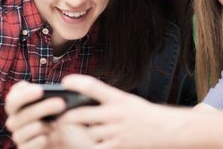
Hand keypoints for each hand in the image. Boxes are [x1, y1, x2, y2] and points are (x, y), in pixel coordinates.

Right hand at [5, 82, 93, 148]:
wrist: (65, 139)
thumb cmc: (61, 116)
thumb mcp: (58, 103)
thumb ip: (54, 95)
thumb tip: (59, 96)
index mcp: (19, 105)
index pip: (13, 98)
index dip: (24, 93)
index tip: (40, 90)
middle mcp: (15, 120)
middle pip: (21, 116)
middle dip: (41, 107)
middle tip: (61, 104)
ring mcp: (19, 136)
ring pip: (22, 131)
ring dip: (40, 126)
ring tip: (57, 124)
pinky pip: (26, 146)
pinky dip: (37, 141)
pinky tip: (48, 137)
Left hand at [60, 75, 189, 148]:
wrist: (167, 129)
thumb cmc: (143, 114)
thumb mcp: (126, 100)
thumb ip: (106, 100)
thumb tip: (81, 102)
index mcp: (118, 98)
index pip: (94, 86)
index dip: (77, 82)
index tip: (64, 81)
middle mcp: (116, 114)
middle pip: (82, 114)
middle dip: (65, 117)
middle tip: (55, 118)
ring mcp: (117, 132)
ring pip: (85, 134)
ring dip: (72, 135)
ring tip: (61, 133)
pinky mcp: (118, 147)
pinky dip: (85, 148)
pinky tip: (78, 146)